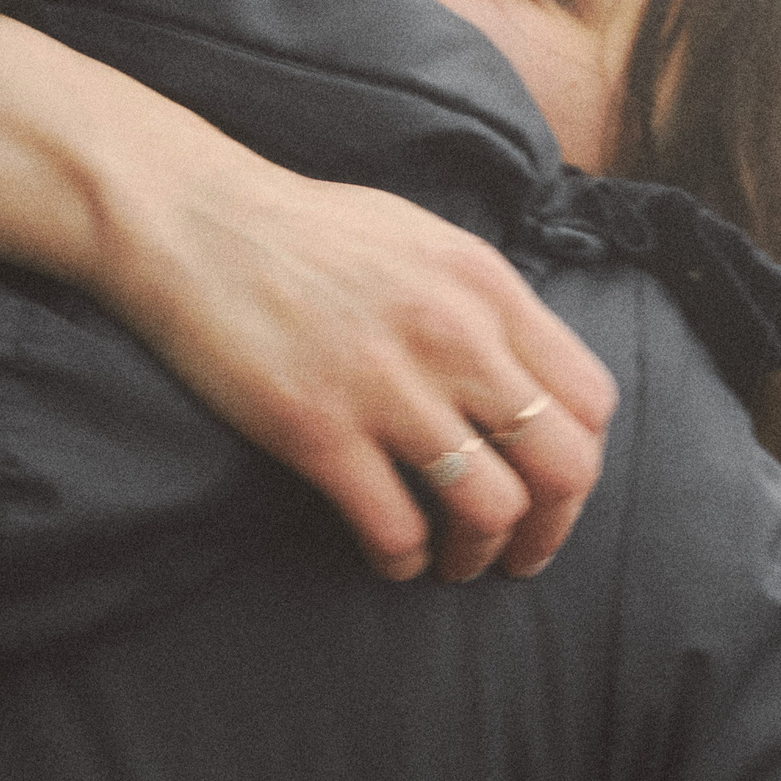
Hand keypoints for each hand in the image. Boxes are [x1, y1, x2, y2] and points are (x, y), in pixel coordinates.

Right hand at [0, 2, 615, 585]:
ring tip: (453, 561)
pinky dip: (404, 560)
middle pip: (561, 466)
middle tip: (520, 552)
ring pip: (487, 509)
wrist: (190, 219)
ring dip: (477, 554)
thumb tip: (529, 379)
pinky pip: (394, 528)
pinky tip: (392, 557)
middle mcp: (453, 335)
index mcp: (488, 286)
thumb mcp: (424, 242)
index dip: (582, 460)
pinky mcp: (317, 428)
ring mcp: (386, 384)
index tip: (553, 489)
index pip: (590, 400)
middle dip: (551, 528)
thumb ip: (487, 307)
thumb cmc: (305, 234)